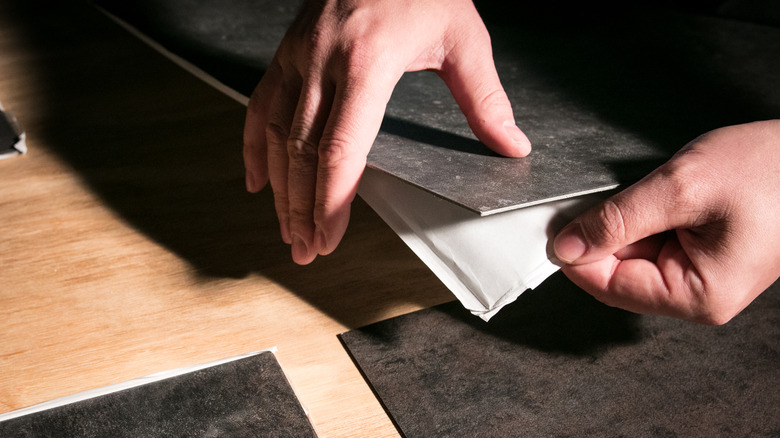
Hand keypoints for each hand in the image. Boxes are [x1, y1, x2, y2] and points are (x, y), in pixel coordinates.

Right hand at [244, 0, 530, 263]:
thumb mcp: (463, 35)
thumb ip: (484, 96)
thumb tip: (511, 147)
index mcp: (368, 62)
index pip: (342, 147)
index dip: (330, 200)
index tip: (327, 238)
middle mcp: (323, 61)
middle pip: (302, 152)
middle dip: (302, 208)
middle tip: (305, 251)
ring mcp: (298, 56)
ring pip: (276, 135)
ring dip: (279, 189)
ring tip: (288, 230)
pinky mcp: (287, 52)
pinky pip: (260, 106)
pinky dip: (254, 147)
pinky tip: (256, 181)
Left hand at [553, 120, 779, 323]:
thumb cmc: (770, 170)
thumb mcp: (681, 188)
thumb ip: (617, 220)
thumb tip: (569, 246)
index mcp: (697, 296)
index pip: (608, 287)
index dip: (577, 255)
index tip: (555, 223)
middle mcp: (697, 296)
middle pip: (617, 274)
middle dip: (602, 235)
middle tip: (604, 195)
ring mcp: (699, 277)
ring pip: (631, 257)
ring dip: (623, 224)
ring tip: (653, 191)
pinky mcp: (700, 256)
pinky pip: (651, 243)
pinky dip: (642, 218)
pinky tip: (660, 196)